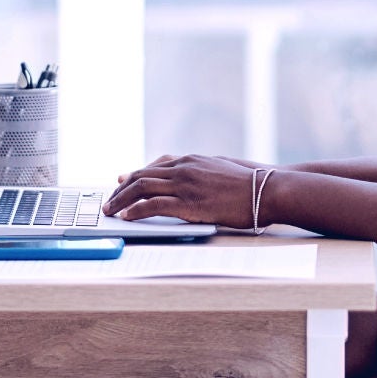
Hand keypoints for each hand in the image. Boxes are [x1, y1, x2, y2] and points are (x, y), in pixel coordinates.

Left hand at [102, 154, 266, 228]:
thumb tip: (193, 175)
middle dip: (122, 189)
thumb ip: (202, 170)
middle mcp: (184, 168)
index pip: (155, 165)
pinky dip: (135, 211)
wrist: (267, 190)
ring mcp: (185, 185)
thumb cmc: (250, 184)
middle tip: (110, 200)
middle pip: (142, 175)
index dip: (135, 174)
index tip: (122, 182)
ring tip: (111, 210)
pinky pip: (153, 206)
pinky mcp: (188, 204)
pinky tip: (127, 217)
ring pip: (142, 188)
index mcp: (192, 160)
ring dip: (121, 200)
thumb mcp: (223, 169)